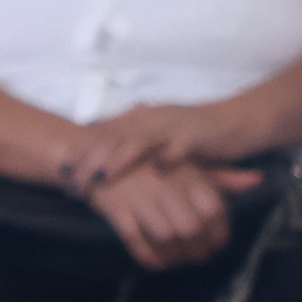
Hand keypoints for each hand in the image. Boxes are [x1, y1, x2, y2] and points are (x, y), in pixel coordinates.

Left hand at [61, 102, 260, 190]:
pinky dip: (168, 157)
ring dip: (119, 160)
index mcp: (137, 118)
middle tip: (73, 183)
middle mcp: (148, 118)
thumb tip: (99, 164)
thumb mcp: (157, 140)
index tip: (62, 172)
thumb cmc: (194, 136)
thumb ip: (131, 147)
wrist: (239, 120)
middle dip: (90, 161)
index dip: (80, 153)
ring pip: (139, 141)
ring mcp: (171, 125)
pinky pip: (179, 146)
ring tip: (103, 177)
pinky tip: (158, 171)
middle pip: (112, 139)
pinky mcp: (196, 134)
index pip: (101, 135)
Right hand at [87, 157, 262, 270]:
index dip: (220, 233)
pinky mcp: (115, 207)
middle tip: (197, 259)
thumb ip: (223, 176)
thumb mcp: (187, 164)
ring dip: (174, 256)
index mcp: (186, 174)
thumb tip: (258, 180)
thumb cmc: (149, 162)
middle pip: (191, 228)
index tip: (217, 246)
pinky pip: (135, 238)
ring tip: (177, 262)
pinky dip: (147, 256)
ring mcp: (138, 197)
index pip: (214, 210)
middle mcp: (165, 185)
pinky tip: (154, 263)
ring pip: (166, 236)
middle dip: (197, 251)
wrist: (94, 152)